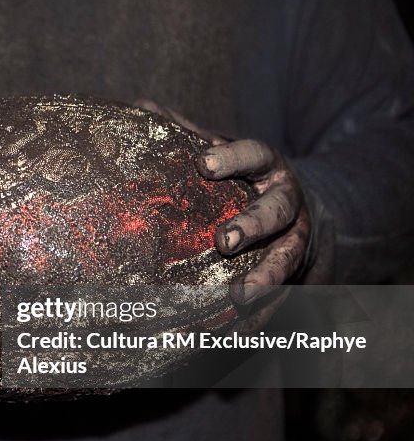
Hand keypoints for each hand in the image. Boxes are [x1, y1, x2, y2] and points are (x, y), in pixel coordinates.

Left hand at [134, 99, 313, 323]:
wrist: (300, 211)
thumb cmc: (243, 179)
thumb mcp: (223, 152)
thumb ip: (185, 132)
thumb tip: (140, 107)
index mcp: (266, 167)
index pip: (255, 154)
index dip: (232, 158)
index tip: (203, 163)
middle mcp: (286, 203)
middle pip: (275, 212)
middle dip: (252, 226)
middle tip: (224, 241)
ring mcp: (295, 241)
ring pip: (286, 259)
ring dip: (265, 279)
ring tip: (239, 298)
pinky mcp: (297, 275)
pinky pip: (284, 299)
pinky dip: (264, 317)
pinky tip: (240, 333)